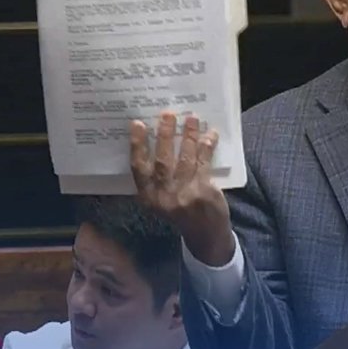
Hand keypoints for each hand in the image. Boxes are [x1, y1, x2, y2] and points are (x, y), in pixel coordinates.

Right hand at [129, 111, 235, 266]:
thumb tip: (160, 141)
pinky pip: (204, 162)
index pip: (138, 167)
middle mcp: (163, 196)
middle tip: (168, 114)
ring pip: (185, 158)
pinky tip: (210, 134)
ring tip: (192, 118)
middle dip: (165, 134)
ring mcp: (184, 194)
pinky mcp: (203, 191)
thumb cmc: (181, 212)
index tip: (138, 124)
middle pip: (162, 159)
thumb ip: (157, 178)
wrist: (205, 234)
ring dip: (189, 136)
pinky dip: (207, 146)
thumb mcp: (161, 200)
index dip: (137, 144)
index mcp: (148, 197)